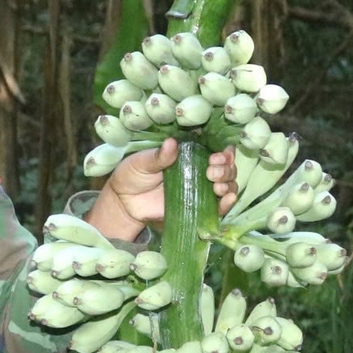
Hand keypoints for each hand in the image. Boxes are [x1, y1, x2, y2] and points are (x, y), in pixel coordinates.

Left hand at [85, 139, 237, 242]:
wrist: (124, 202)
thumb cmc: (133, 175)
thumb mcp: (142, 162)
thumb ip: (158, 156)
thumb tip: (172, 143)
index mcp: (191, 155)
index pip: (218, 151)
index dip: (225, 153)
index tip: (219, 155)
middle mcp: (201, 172)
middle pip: (227, 169)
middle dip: (226, 169)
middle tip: (210, 171)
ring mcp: (201, 191)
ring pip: (228, 186)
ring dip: (228, 185)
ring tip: (216, 186)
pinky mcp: (198, 209)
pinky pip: (219, 208)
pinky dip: (227, 204)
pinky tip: (227, 199)